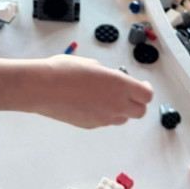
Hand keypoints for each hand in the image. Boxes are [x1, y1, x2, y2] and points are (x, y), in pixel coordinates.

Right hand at [27, 55, 153, 128]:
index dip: (146, 90)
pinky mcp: (91, 125)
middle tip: (127, 93)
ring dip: (121, 109)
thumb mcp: (91, 63)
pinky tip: (89, 103)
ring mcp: (104, 118)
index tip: (141, 85)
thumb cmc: (64, 70)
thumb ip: (106, 74)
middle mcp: (116, 104)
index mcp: (119, 85)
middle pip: (140, 111)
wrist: (43, 88)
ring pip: (123, 118)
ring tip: (106, 97)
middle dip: (136, 103)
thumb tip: (108, 79)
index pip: (146, 95)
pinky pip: (105, 121)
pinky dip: (104, 114)